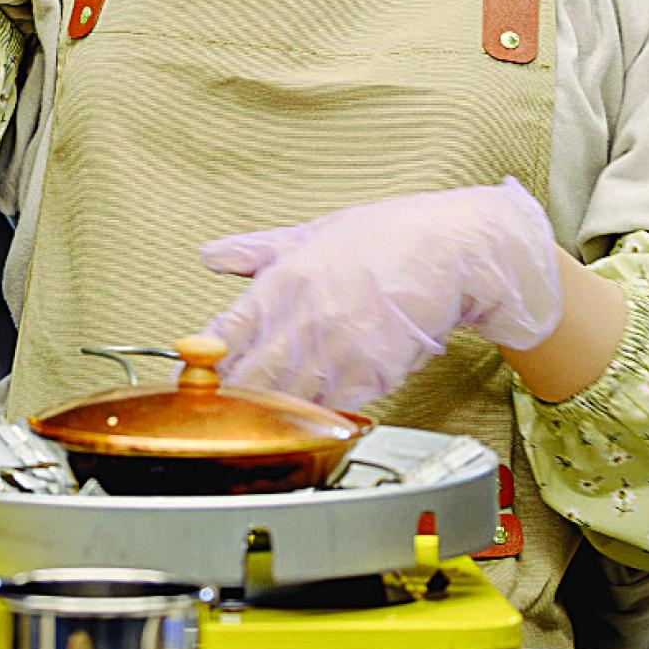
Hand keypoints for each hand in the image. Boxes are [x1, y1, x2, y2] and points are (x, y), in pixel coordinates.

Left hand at [200, 176, 563, 410]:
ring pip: (285, 401)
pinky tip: (308, 413)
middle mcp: (307, 319)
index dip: (203, 360)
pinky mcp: (373, 376)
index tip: (195, 373)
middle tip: (221, 406)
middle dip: (230, 396)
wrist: (454, 253)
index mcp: (284, 281)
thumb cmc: (387, 238)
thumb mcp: (312, 232)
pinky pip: (331, 410)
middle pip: (248, 378)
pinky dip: (315, 416)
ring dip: (269, 412)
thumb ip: (257, 251)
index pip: (224, 333)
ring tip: (260, 416)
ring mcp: (340, 351)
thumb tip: (211, 255)